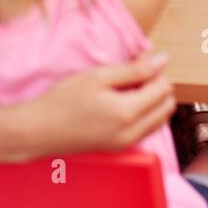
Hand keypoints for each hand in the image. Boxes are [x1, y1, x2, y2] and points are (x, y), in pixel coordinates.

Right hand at [22, 53, 175, 155]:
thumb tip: (162, 59)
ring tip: (128, 86)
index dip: (155, 70)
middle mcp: (132, 133)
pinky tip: (123, 101)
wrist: (40, 130)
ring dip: (153, 99)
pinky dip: (144, 113)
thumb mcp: (98, 76)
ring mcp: (127, 143)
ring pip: (160, 119)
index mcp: (128, 113)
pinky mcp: (120, 147)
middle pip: (167, 105)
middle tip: (135, 73)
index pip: (163, 88)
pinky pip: (147, 128)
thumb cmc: (64, 100)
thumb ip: (134, 69)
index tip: (137, 60)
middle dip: (158, 85)